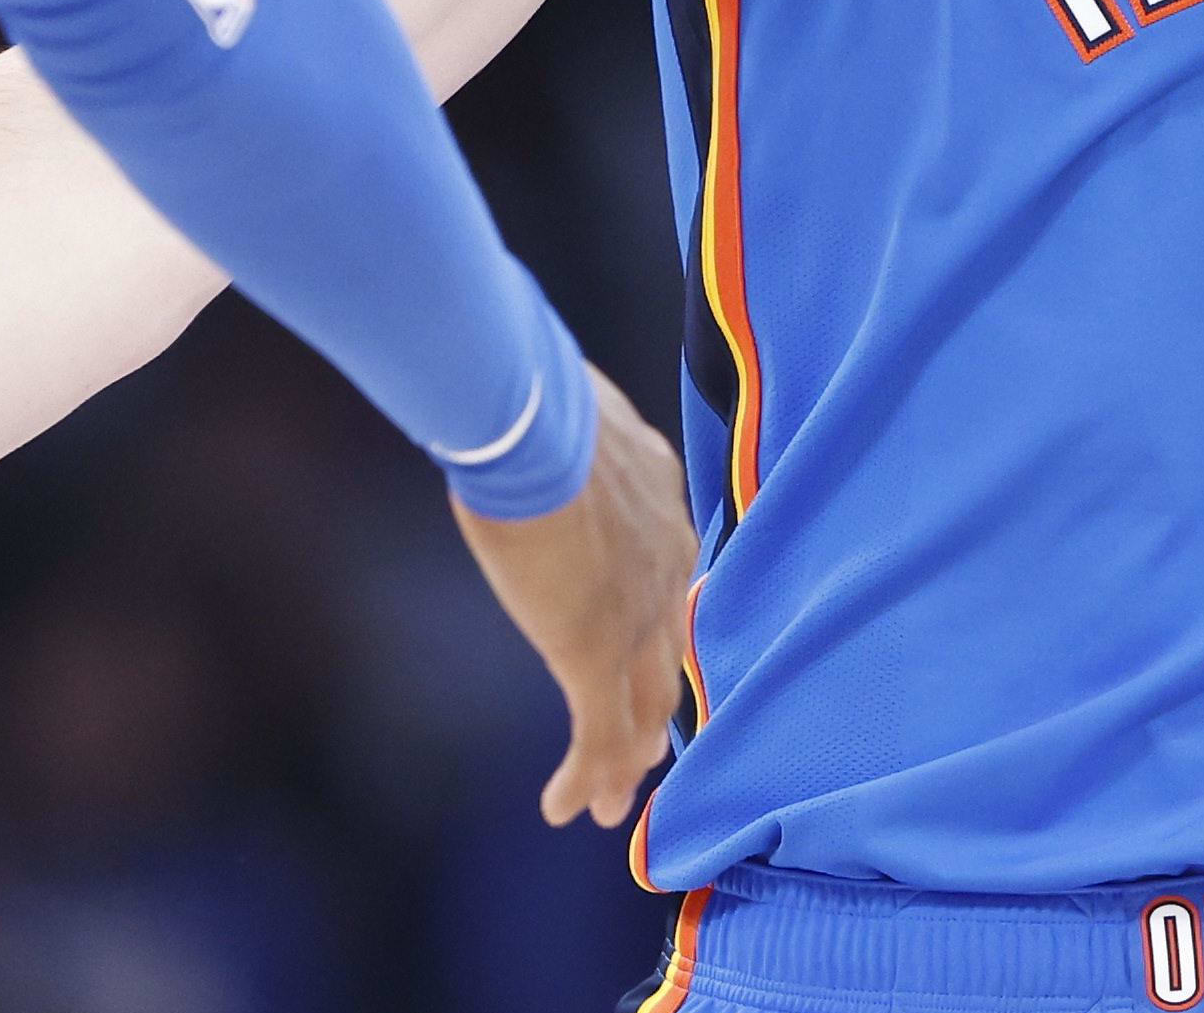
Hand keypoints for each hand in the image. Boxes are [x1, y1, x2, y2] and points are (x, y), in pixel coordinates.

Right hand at [452, 363, 692, 826]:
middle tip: (646, 748)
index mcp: (663, 506)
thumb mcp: (569, 410)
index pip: (670, 582)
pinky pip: (597, 735)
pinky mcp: (592, 654)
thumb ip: (572, 432)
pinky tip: (565, 809)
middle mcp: (666, 567)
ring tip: (611, 802)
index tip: (646, 649)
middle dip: (655, 705)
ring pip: (641, 708)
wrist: (533, 422)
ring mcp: (635, 617)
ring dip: (624, 760)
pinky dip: (586, 778)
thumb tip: (538, 398)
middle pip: (668, 654)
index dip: (659, 626)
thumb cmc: (536, 396)